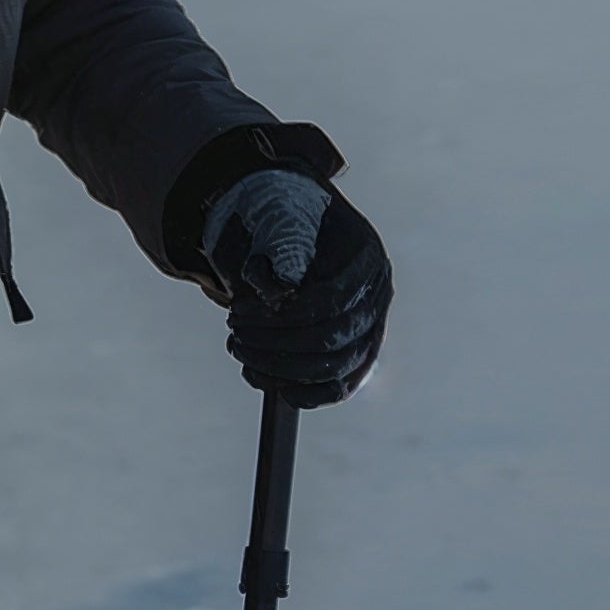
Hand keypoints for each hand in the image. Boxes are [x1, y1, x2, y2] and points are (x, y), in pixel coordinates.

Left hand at [204, 170, 390, 407]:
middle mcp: (376, 294)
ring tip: (240, 351)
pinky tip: (272, 386)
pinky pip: (341, 386)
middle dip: (273, 344)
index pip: (329, 300)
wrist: (293, 219)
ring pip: (336, 368)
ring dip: (280, 369)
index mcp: (364, 255)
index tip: (237, 311)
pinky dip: (308, 395)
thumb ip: (280, 250)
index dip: (281, 314)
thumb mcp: (277, 218)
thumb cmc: (282, 215)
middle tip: (233, 333)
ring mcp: (371, 325)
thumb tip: (276, 292)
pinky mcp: (358, 351)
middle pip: (332, 339)